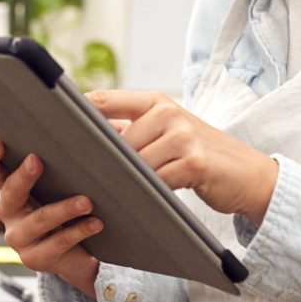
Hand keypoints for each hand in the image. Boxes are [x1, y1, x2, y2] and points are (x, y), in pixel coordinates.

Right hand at [0, 139, 104, 297]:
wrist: (82, 253)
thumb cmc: (72, 205)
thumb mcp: (68, 179)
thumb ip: (75, 153)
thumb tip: (105, 123)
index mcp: (10, 186)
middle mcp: (9, 211)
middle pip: (8, 192)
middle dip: (23, 176)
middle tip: (37, 161)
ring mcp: (19, 237)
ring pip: (39, 220)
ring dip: (63, 209)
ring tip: (87, 202)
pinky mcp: (35, 258)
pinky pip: (57, 243)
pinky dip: (79, 231)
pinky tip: (96, 223)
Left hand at [88, 89, 278, 224]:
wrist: (249, 174)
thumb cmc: (201, 156)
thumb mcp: (169, 133)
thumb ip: (135, 130)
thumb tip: (87, 138)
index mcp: (157, 101)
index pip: (104, 100)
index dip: (76, 113)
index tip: (51, 127)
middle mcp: (168, 112)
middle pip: (115, 140)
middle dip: (101, 161)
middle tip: (81, 177)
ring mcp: (183, 136)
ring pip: (133, 163)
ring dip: (124, 181)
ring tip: (113, 192)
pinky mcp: (194, 162)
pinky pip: (156, 181)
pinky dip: (147, 193)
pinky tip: (143, 200)